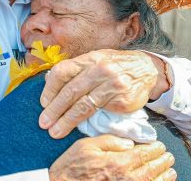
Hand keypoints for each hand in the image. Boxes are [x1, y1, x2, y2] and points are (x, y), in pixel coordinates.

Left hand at [39, 49, 168, 137]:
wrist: (147, 69)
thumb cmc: (115, 66)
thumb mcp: (96, 60)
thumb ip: (76, 70)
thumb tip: (49, 82)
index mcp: (90, 58)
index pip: (62, 71)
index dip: (49, 89)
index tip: (43, 103)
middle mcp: (100, 69)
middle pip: (70, 91)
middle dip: (54, 109)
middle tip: (44, 122)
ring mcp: (112, 85)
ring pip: (83, 105)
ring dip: (67, 121)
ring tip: (55, 131)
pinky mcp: (122, 100)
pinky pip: (100, 113)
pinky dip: (86, 122)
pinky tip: (77, 129)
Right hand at [49, 135, 175, 180]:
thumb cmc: (71, 166)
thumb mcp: (87, 145)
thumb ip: (110, 141)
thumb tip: (129, 142)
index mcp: (118, 162)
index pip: (144, 154)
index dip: (155, 149)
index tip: (160, 146)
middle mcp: (126, 179)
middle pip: (152, 170)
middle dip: (163, 162)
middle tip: (168, 156)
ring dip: (164, 177)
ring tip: (170, 171)